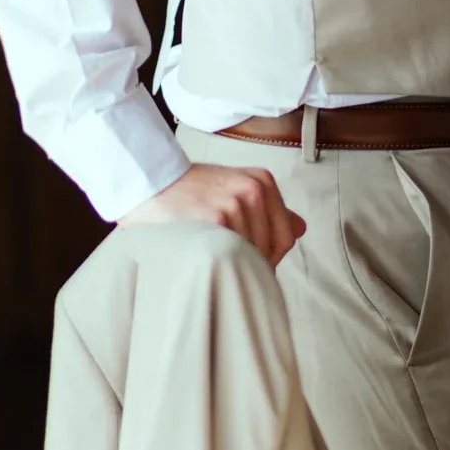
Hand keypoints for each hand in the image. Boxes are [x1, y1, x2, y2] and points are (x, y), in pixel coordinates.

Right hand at [118, 163, 305, 266]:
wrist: (149, 181)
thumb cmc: (191, 191)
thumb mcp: (234, 187)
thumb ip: (268, 209)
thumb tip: (300, 227)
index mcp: (262, 181)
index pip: (286, 237)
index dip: (269, 256)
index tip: (248, 262)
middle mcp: (254, 190)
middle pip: (271, 249)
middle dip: (253, 264)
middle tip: (226, 266)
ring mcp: (236, 204)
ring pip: (252, 256)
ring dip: (235, 267)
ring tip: (212, 263)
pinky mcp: (216, 219)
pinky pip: (233, 257)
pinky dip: (222, 266)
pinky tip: (205, 262)